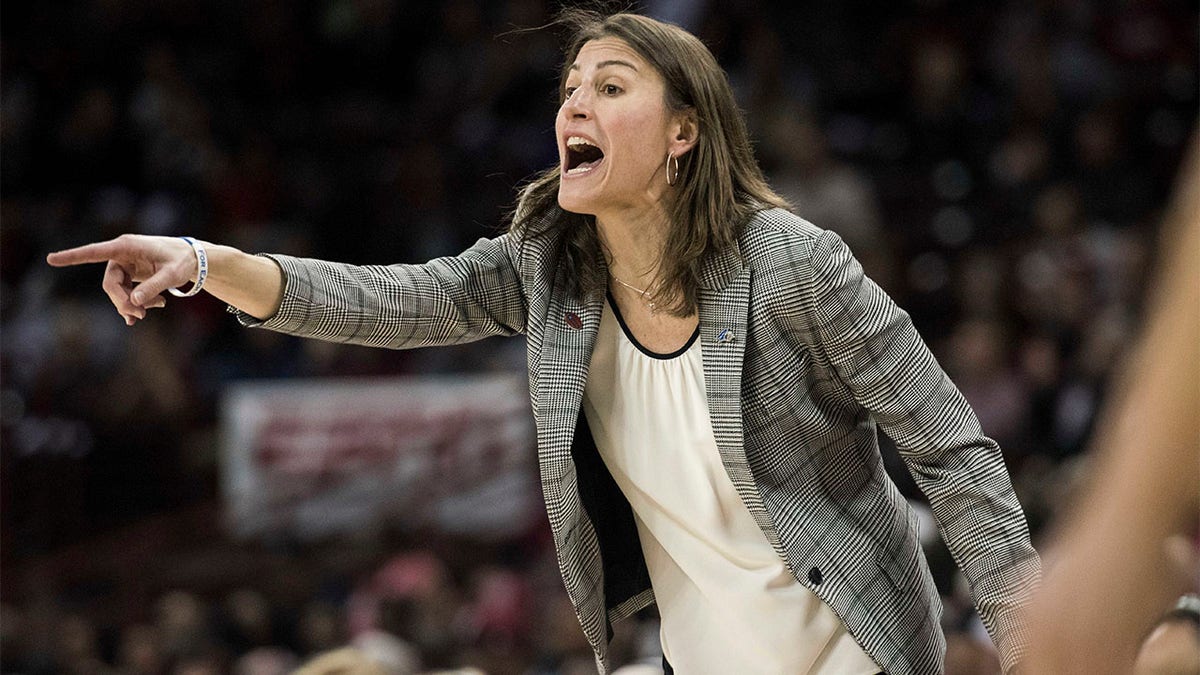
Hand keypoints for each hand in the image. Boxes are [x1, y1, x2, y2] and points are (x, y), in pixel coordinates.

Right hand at [46, 234, 197, 325]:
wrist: (193, 259)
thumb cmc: (183, 261)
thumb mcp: (172, 275)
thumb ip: (153, 288)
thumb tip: (133, 303)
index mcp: (127, 247)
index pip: (94, 252)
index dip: (73, 257)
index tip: (51, 259)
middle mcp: (121, 254)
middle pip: (110, 284)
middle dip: (122, 302)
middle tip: (141, 315)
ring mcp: (125, 265)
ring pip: (117, 291)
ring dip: (133, 304)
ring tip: (159, 306)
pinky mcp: (130, 274)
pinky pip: (124, 293)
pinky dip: (134, 304)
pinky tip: (141, 315)